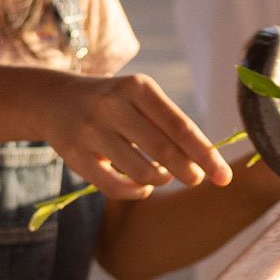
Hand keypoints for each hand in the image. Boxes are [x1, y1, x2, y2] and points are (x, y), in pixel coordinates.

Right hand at [42, 72, 236, 200]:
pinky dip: (138, 192)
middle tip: (197, 179)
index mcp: (137, 87)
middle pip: (163, 150)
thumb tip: (207, 162)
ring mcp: (92, 131)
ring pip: (141, 172)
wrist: (55, 100)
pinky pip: (116, 187)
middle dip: (188, 171)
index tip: (224, 176)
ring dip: (161, 180)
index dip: (206, 155)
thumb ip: (170, 125)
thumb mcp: (140, 98)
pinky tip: (143, 187)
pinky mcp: (76, 156)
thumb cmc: (114, 103)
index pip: (181, 127)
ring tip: (163, 176)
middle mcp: (113, 106)